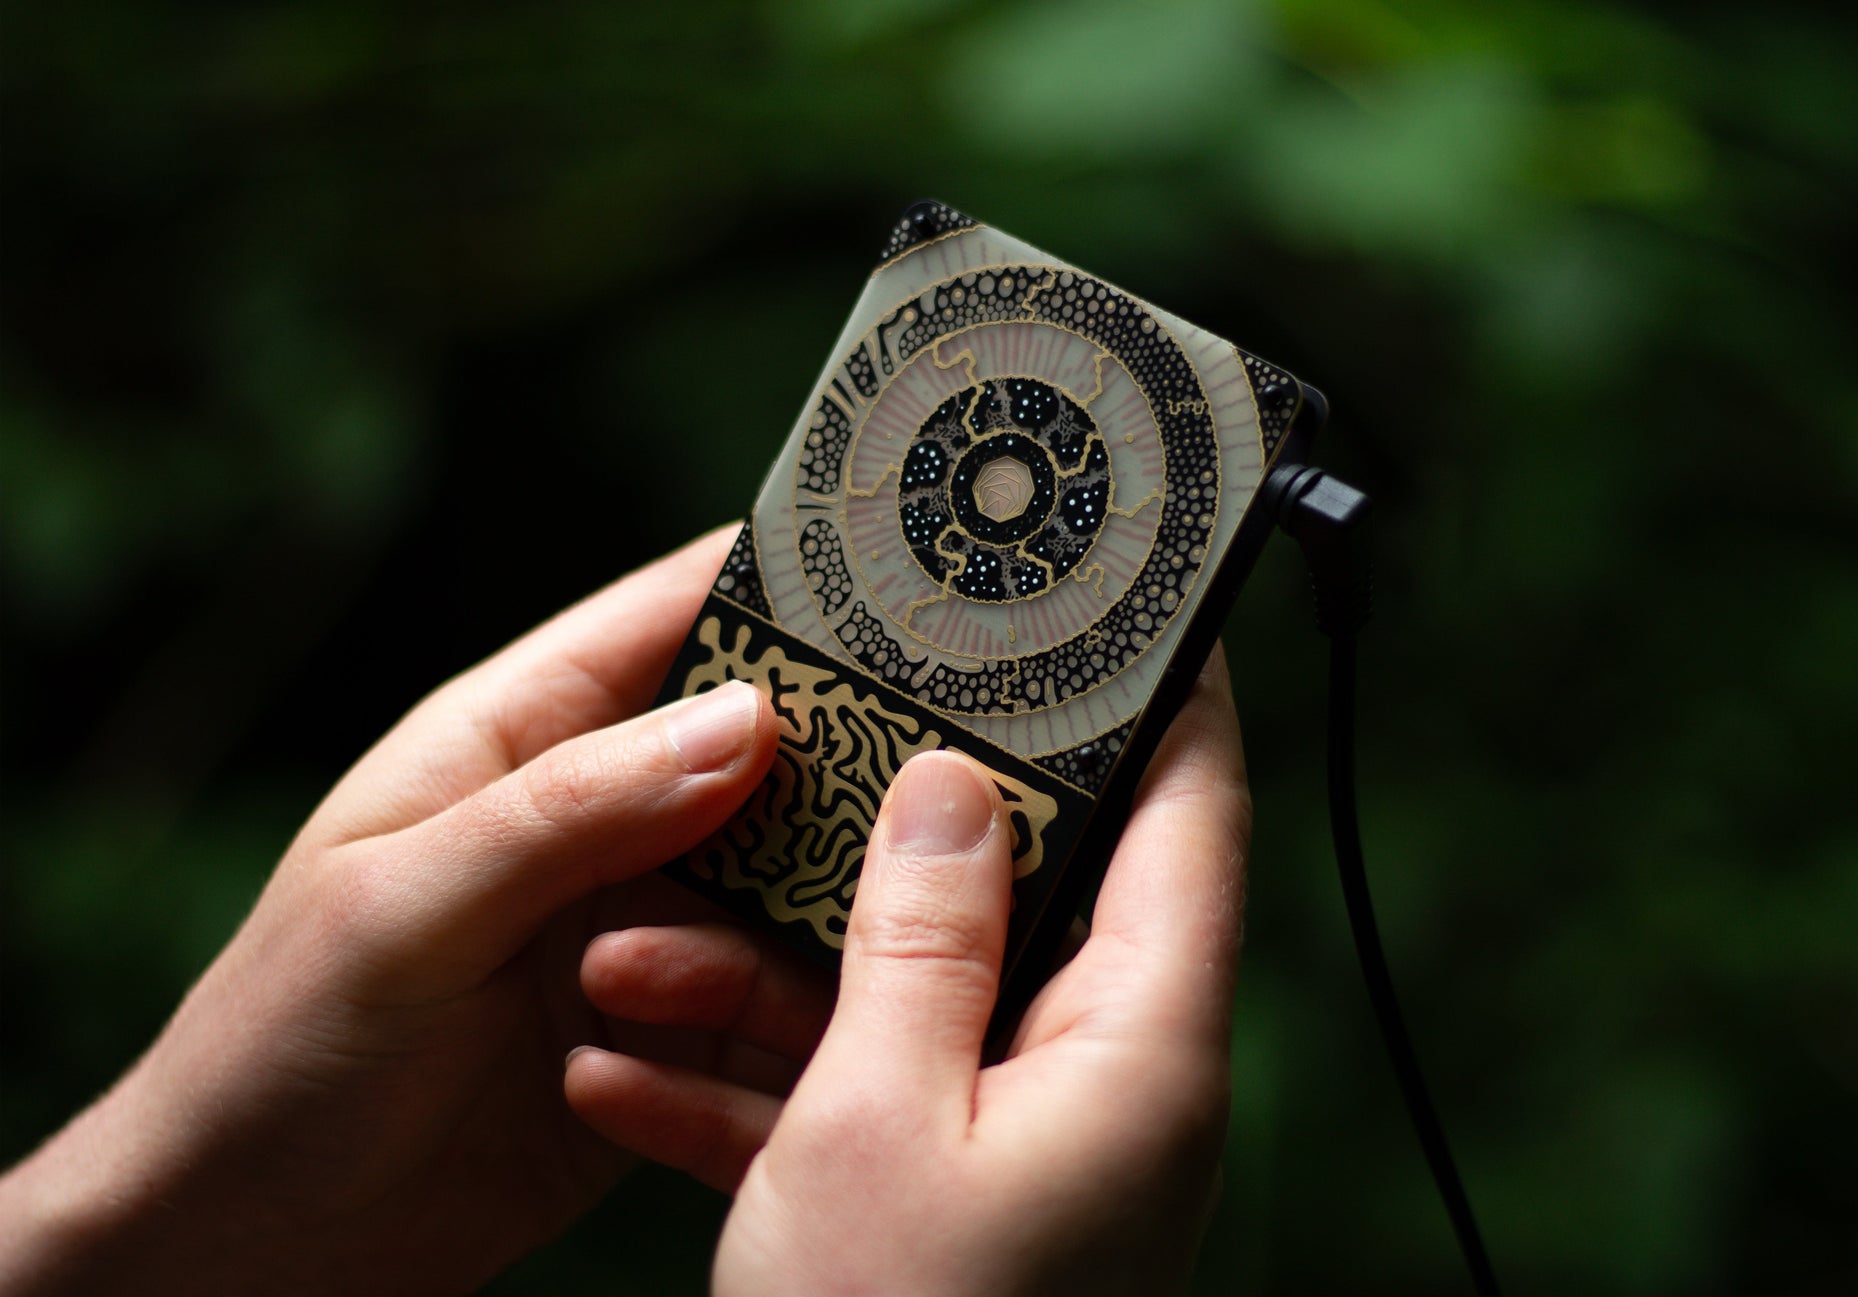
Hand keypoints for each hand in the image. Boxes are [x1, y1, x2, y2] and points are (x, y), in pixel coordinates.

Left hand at [0, 526, 823, 1295]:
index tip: (905, 579)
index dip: (782, 583)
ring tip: (703, 984)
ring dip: (784, 931)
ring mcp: (646, 925)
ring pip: (788, 885)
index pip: (670, 616)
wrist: (261, 1244)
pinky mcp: (675, 1033)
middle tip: (928, 789)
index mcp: (518, 738)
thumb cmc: (280, 1047)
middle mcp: (602, 820)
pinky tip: (738, 1065)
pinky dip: (779, 1026)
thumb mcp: (404, 909)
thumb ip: (570, 811)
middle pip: (765, 750)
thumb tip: (748, 718)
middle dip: (841, 763)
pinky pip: (772, 1005)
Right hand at [579, 649, 1250, 1295]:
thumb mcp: (880, 1117)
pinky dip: (753, 1089)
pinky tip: (625, 1074)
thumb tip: (951, 785)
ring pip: (905, 1004)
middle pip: (1012, 898)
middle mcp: (1104, 1086)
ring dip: (760, 981)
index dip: (1160, 698)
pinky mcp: (954, 1206)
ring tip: (626, 959)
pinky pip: (861, 1106)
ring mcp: (1026, 1147)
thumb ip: (921, 937)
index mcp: (1140, 1046)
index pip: (1192, 818)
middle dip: (868, 843)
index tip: (1108, 605)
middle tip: (792, 754)